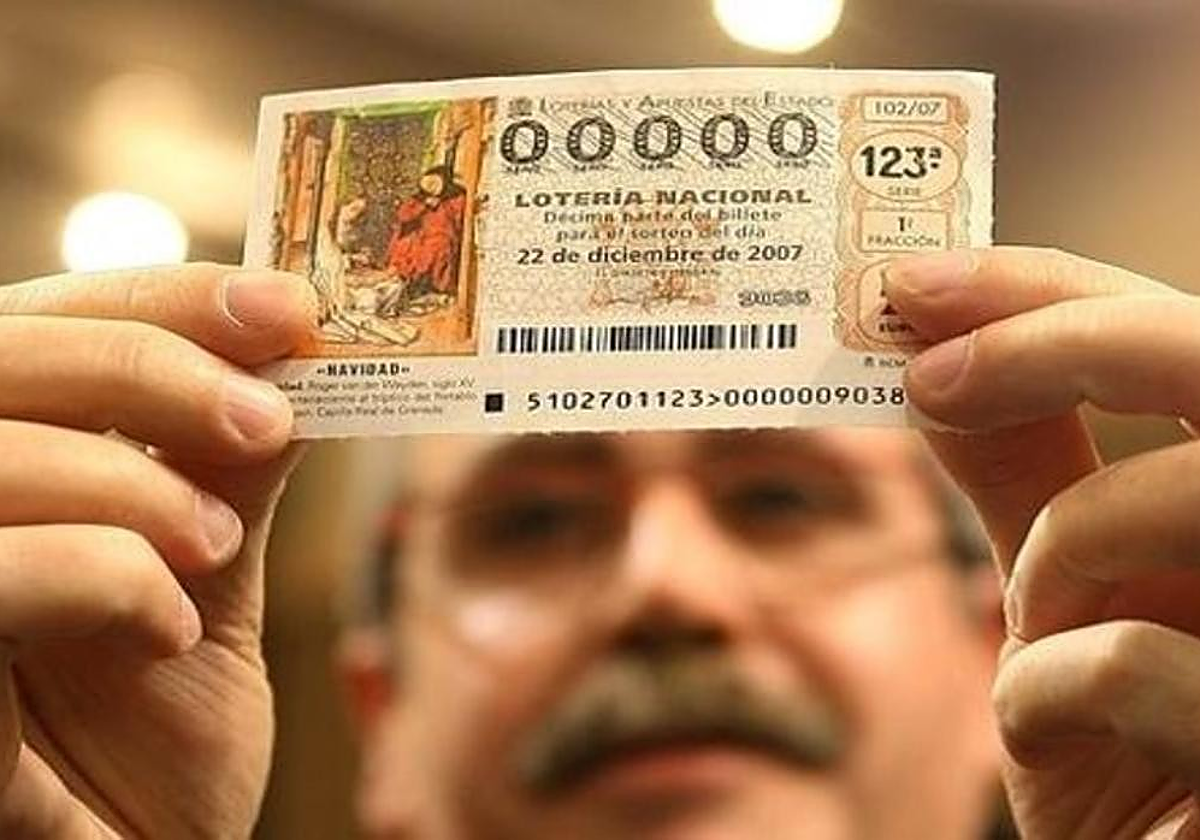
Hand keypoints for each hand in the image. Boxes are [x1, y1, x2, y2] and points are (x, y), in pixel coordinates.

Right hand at [0, 264, 314, 837]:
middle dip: (146, 363)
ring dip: (131, 485)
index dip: (161, 296)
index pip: (43, 320)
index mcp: (1, 458)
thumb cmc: (152, 741)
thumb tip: (297, 355)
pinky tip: (169, 631)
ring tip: (215, 548)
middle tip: (269, 415)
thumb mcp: (207, 580)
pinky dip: (98, 576)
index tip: (290, 308)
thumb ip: (229, 470)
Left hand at [886, 247, 1199, 838]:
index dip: (1054, 286)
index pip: (1186, 331)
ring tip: (1031, 636)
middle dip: (1052, 336)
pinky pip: (1144, 667)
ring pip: (1187, 496)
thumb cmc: (1116, 752)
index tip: (917, 279)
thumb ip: (1021, 482)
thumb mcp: (1056, 601)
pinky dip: (1046, 697)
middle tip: (924, 366)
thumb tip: (931, 358)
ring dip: (1056, 558)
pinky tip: (1052, 743)